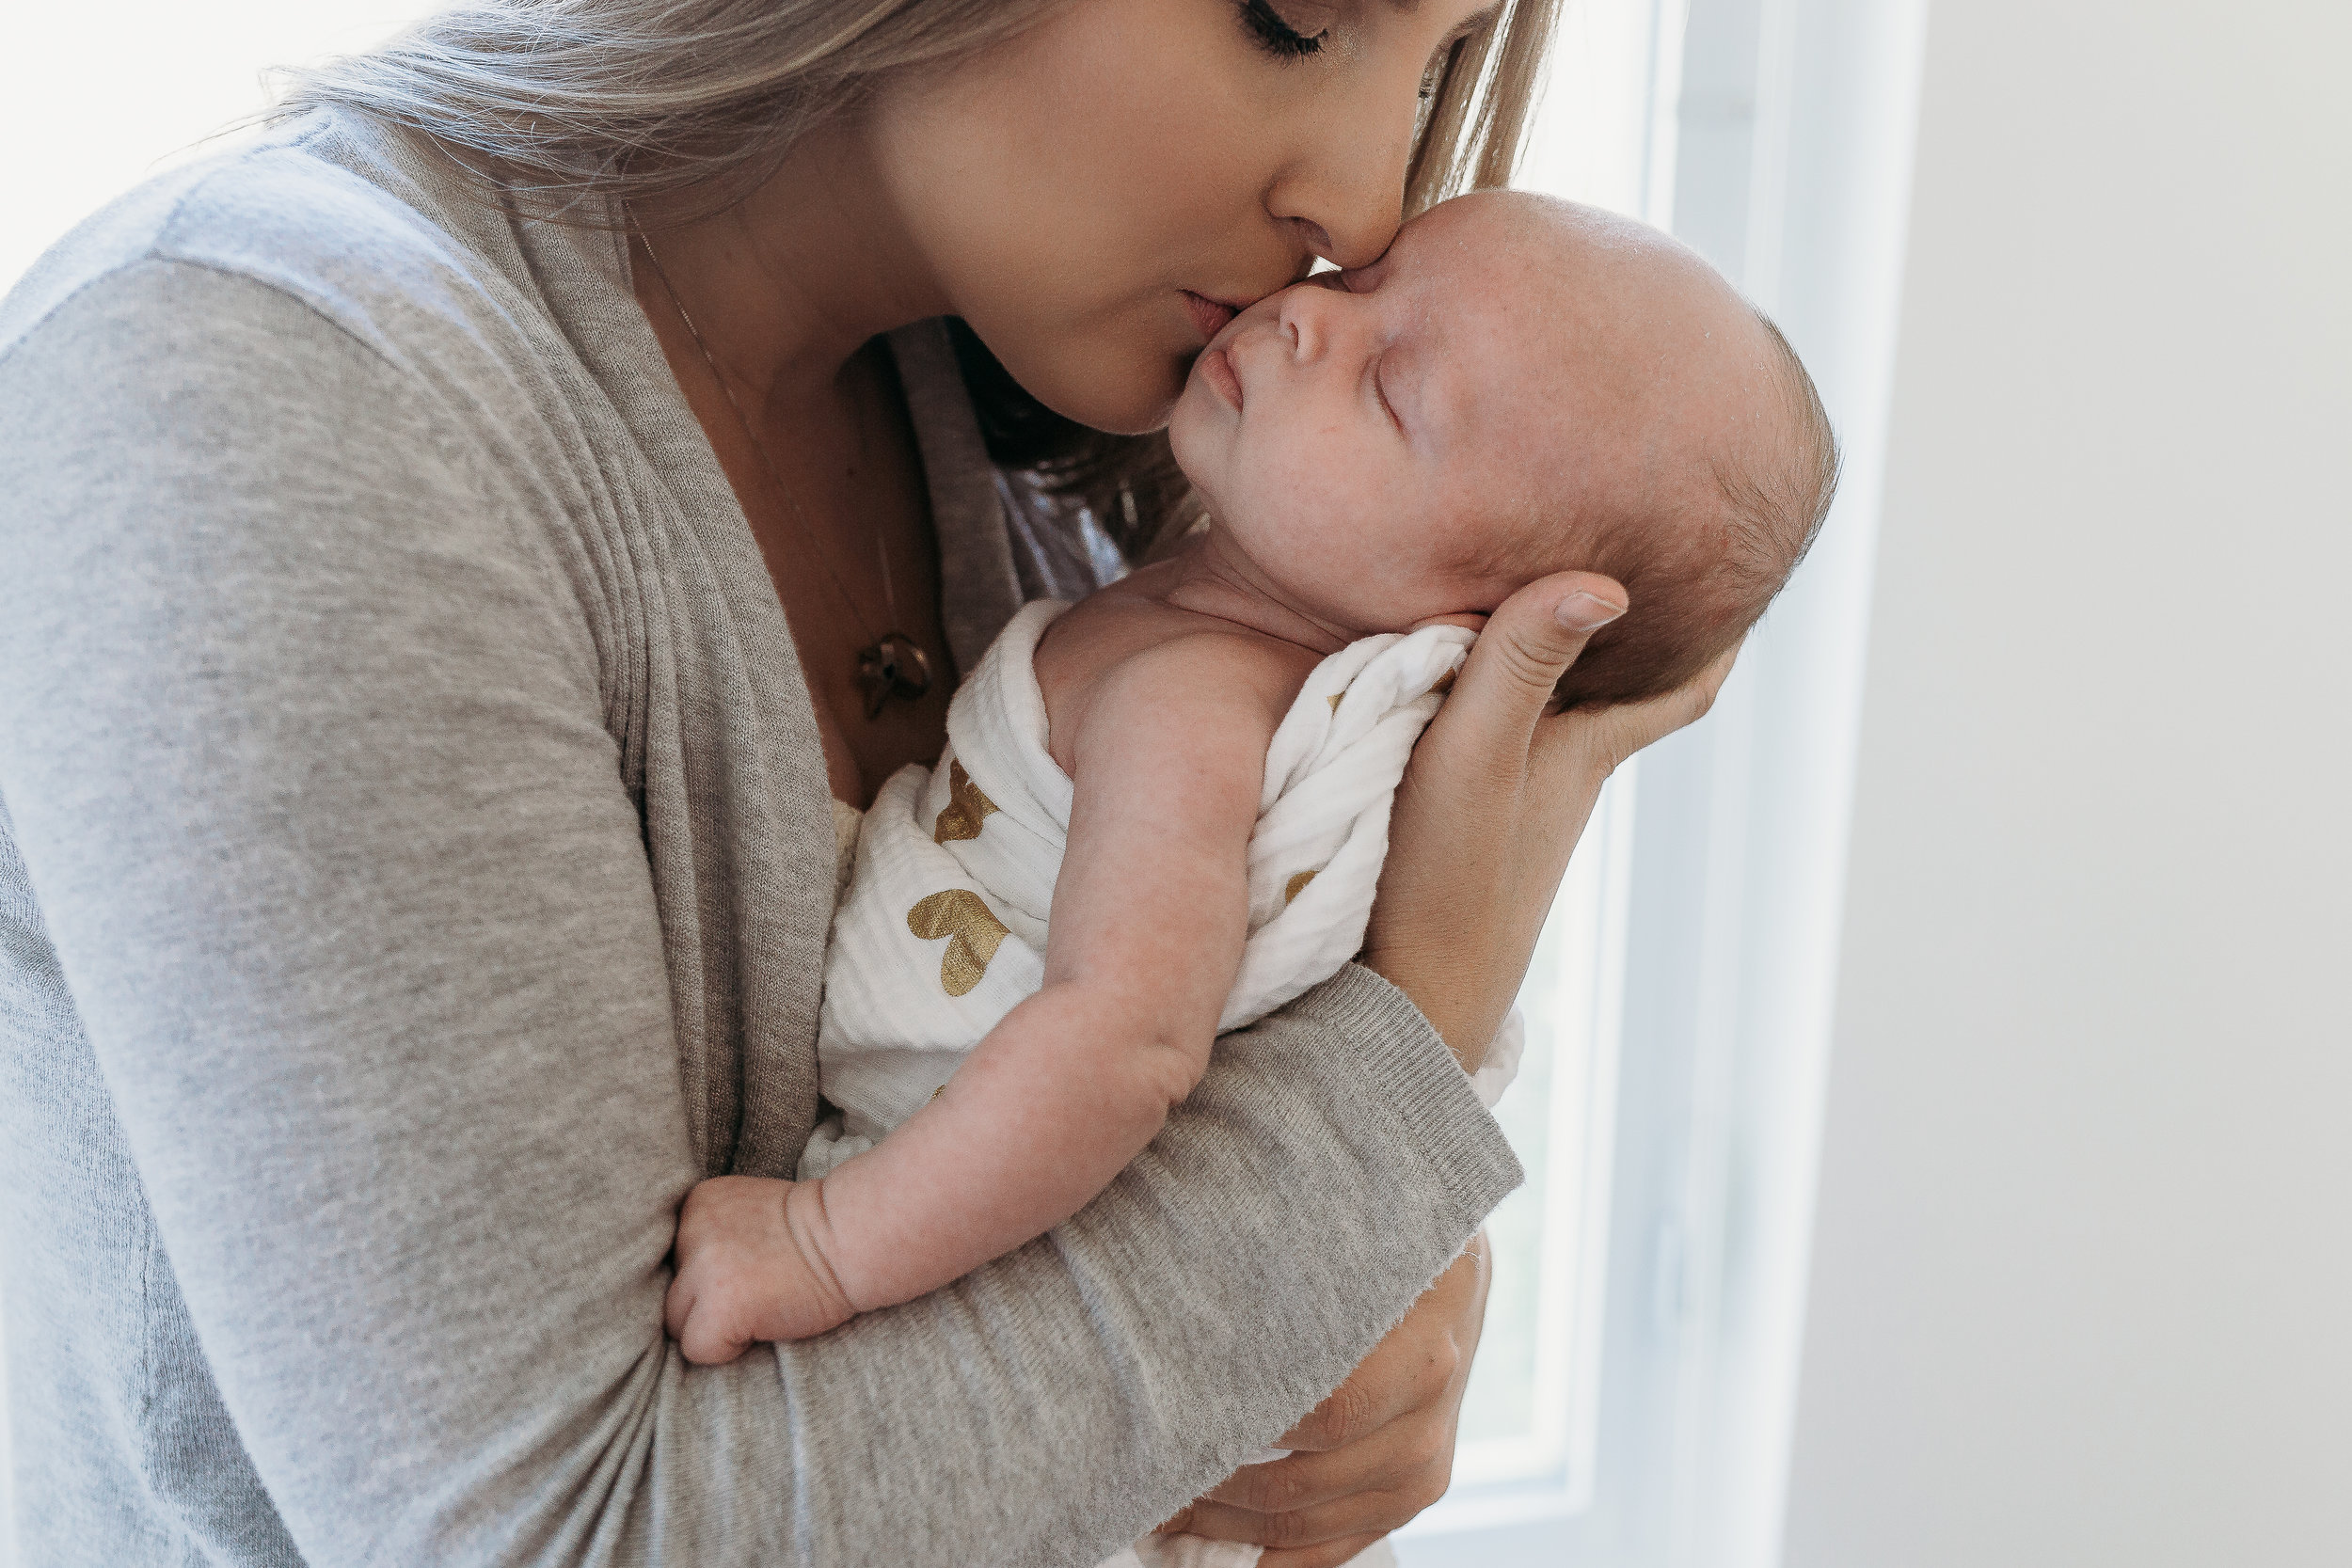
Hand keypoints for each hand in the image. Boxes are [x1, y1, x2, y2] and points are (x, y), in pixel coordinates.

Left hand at [664, 1175, 857, 1361]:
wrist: (854, 1239)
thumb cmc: (812, 1234)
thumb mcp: (748, 1213)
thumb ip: (711, 1235)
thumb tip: (682, 1285)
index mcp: (696, 1204)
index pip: (673, 1259)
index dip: (706, 1276)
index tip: (745, 1270)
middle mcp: (691, 1231)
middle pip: (670, 1290)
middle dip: (704, 1302)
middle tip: (754, 1293)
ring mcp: (704, 1268)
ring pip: (675, 1322)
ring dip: (711, 1326)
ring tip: (758, 1308)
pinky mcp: (720, 1306)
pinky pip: (696, 1349)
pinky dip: (727, 1350)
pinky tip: (763, 1325)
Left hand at [1155, 1234, 1490, 1567]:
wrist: (1455, 1264)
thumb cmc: (1382, 1232)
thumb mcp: (1348, 1222)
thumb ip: (1284, 1241)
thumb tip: (1189, 1224)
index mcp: (1420, 1336)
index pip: (1321, 1408)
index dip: (1233, 1428)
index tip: (1163, 1429)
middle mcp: (1432, 1402)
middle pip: (1304, 1476)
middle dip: (1212, 1488)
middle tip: (1143, 1480)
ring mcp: (1428, 1456)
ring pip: (1312, 1520)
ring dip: (1229, 1530)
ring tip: (1161, 1515)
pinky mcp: (1420, 1488)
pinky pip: (1342, 1545)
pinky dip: (1277, 1559)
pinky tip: (1222, 1554)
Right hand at [1368, 573, 1737, 1064]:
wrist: (1402, 1004)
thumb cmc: (1444, 879)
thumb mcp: (1478, 752)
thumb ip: (1522, 660)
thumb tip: (1608, 582)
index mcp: (1584, 751)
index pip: (1681, 688)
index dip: (1716, 637)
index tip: (1741, 582)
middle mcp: (1562, 778)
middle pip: (1623, 692)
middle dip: (1639, 634)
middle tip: (1646, 566)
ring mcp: (1515, 809)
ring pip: (1562, 717)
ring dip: (1567, 665)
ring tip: (1552, 605)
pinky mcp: (1466, 833)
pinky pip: (1502, 745)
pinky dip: (1501, 704)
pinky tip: (1456, 693)